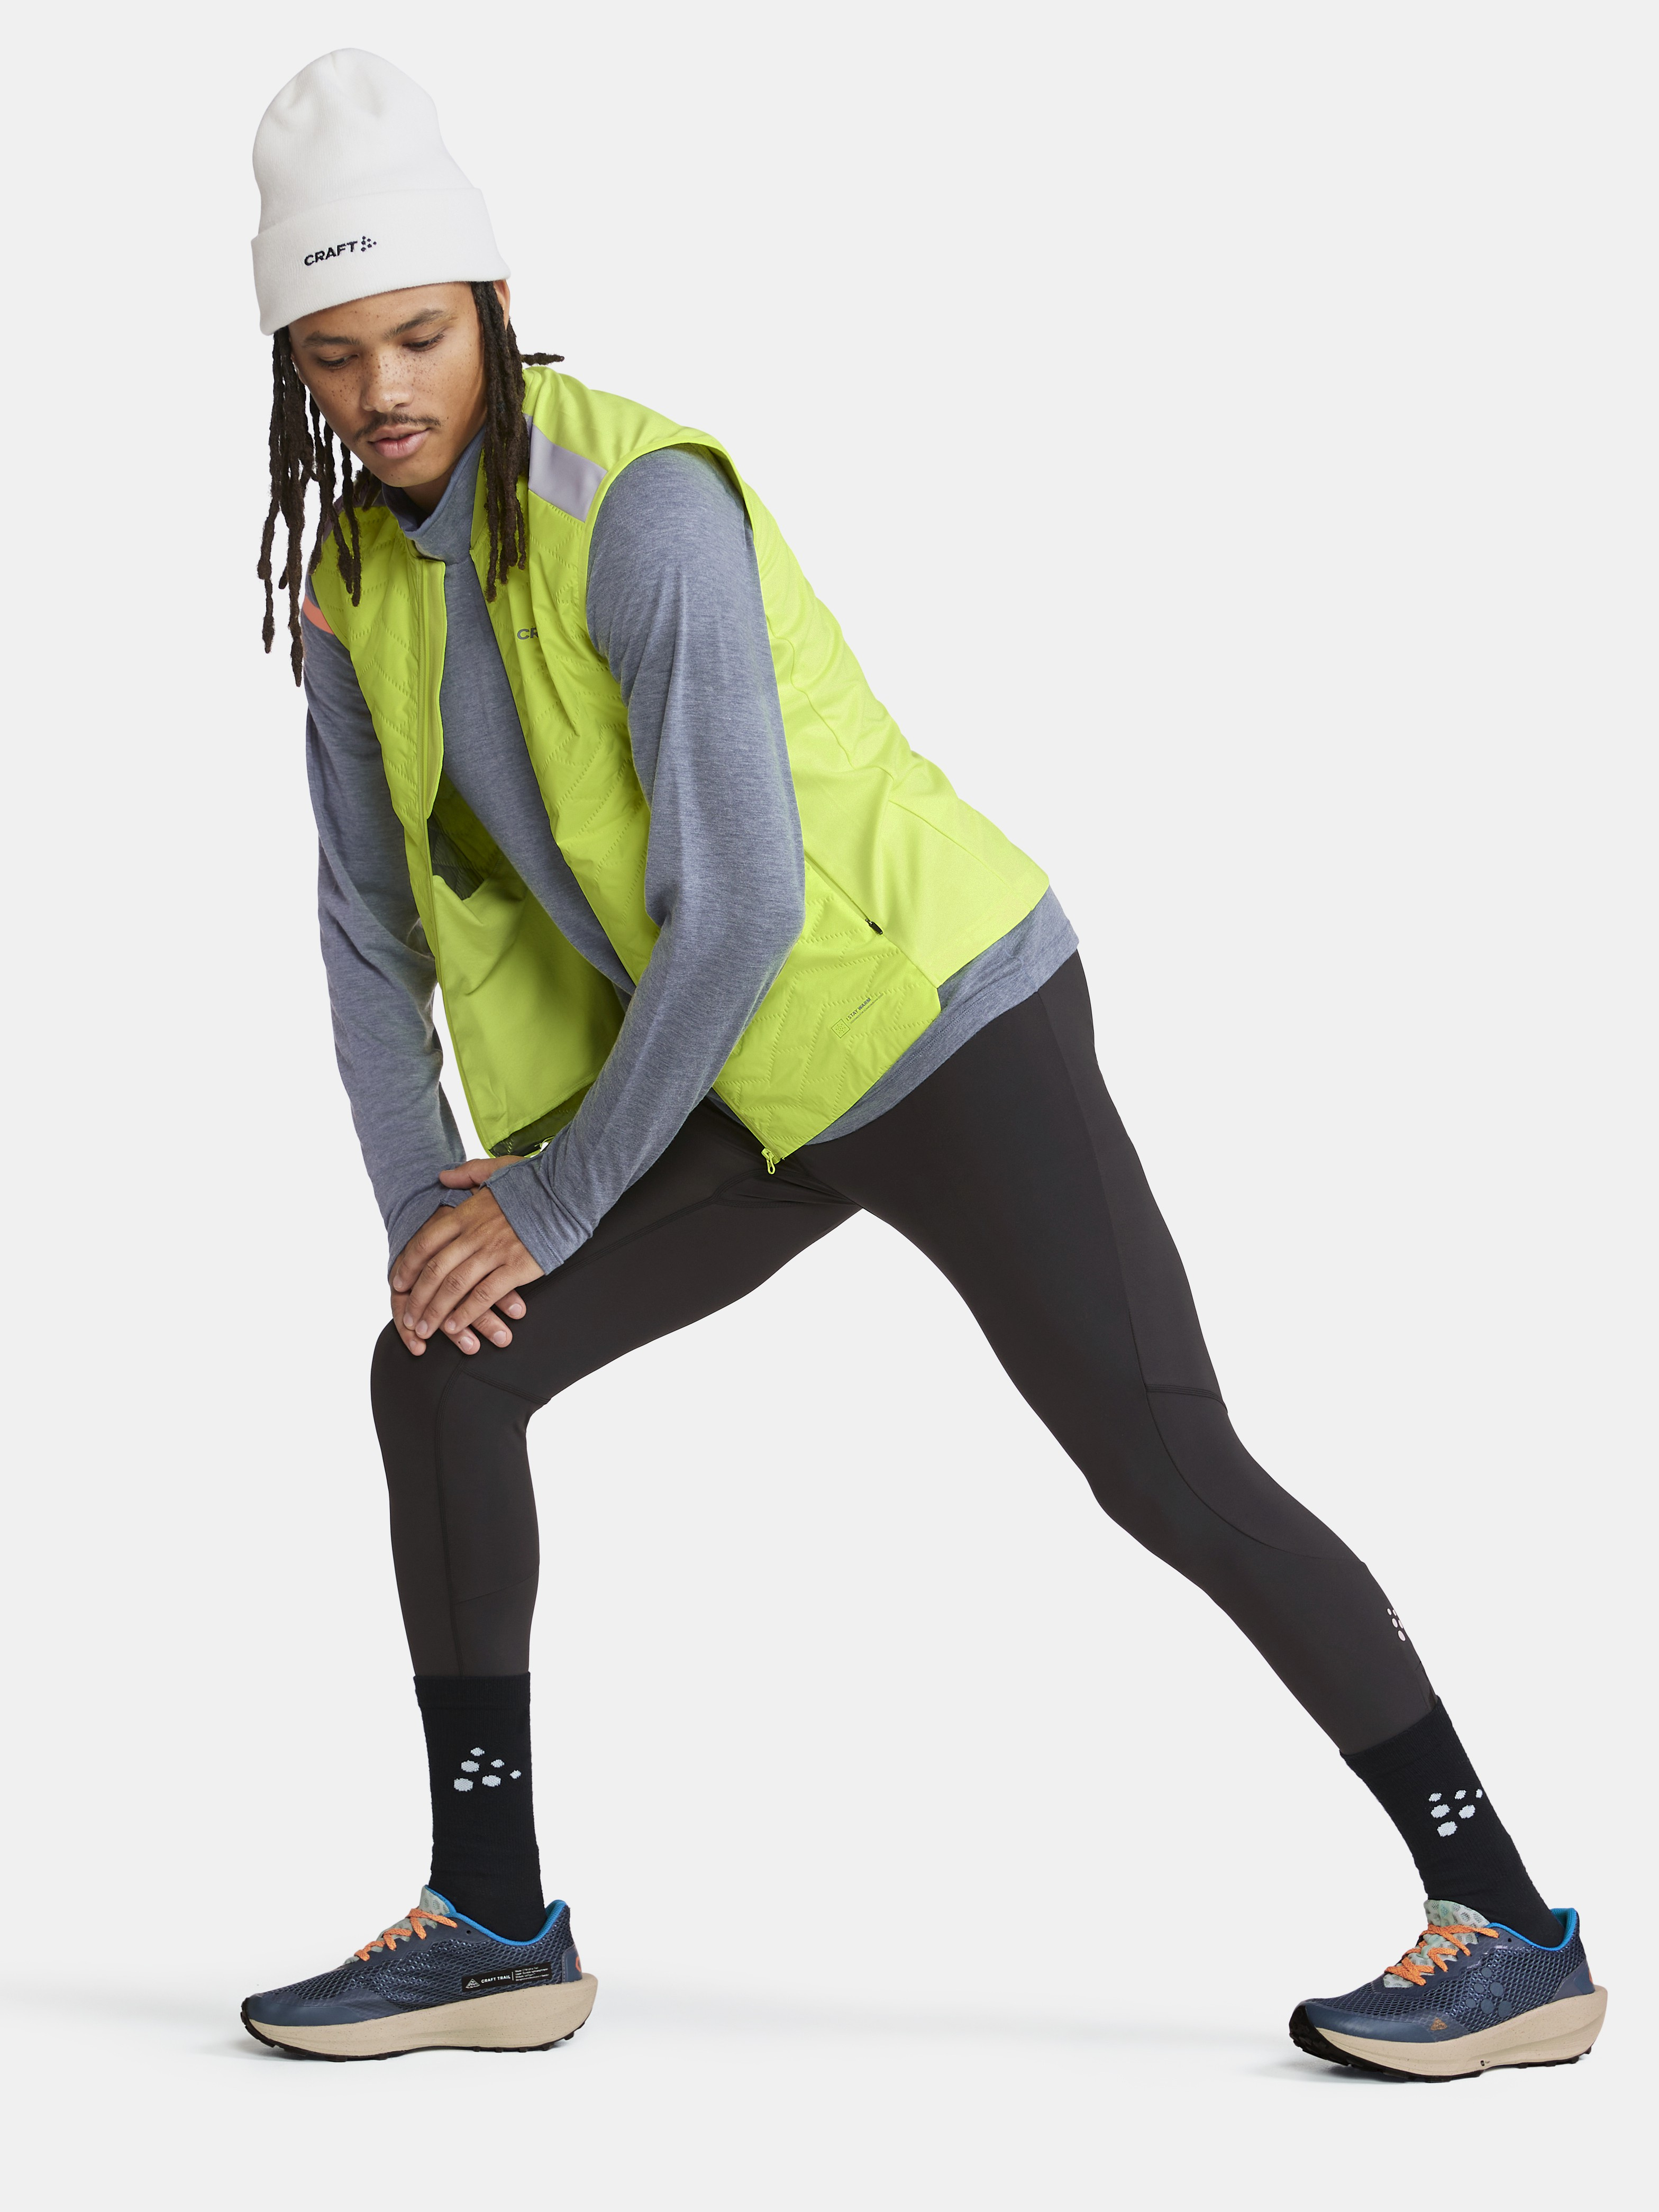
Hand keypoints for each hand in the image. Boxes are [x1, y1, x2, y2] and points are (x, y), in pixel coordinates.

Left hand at [389, 1158, 541, 1355]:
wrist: (569, 1190)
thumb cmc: (536, 1181)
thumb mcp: (497, 1168)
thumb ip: (467, 1173)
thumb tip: (441, 1176)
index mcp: (467, 1213)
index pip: (426, 1242)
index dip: (408, 1265)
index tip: (398, 1282)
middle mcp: (475, 1234)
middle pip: (435, 1270)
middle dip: (417, 1298)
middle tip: (409, 1318)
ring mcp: (495, 1252)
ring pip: (454, 1287)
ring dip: (436, 1311)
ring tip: (426, 1330)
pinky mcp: (516, 1267)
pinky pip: (484, 1295)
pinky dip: (466, 1313)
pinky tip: (456, 1326)